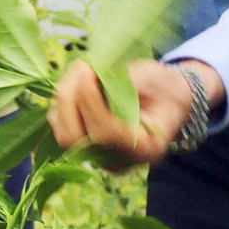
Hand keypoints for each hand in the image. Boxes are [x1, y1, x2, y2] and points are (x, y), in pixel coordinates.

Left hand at [48, 58, 220, 167]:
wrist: (167, 101)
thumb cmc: (164, 87)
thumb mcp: (154, 79)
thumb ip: (124, 81)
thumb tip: (92, 75)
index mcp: (147, 149)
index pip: (107, 132)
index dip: (90, 100)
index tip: (88, 70)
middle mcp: (121, 161)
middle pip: (79, 138)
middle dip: (71, 99)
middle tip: (80, 67)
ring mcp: (101, 158)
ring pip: (66, 135)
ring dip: (64, 99)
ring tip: (78, 71)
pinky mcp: (87, 148)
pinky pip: (62, 129)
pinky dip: (61, 105)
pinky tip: (74, 84)